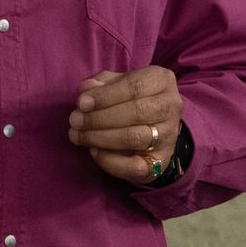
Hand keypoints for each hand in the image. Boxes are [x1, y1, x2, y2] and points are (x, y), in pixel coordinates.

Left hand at [68, 67, 182, 185]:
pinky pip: (136, 166)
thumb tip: (85, 91)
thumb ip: (100, 83)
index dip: (105, 96)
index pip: (134, 86)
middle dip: (100, 118)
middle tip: (75, 121)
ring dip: (101, 137)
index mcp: (161, 80)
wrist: (154, 126)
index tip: (81, 103)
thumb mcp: (117, 83)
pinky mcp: (161, 161)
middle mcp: (171, 106)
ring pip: (135, 137)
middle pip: (136, 112)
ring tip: (78, 136)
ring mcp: (169, 135)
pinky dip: (111, 161)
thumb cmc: (130, 98)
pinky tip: (94, 152)